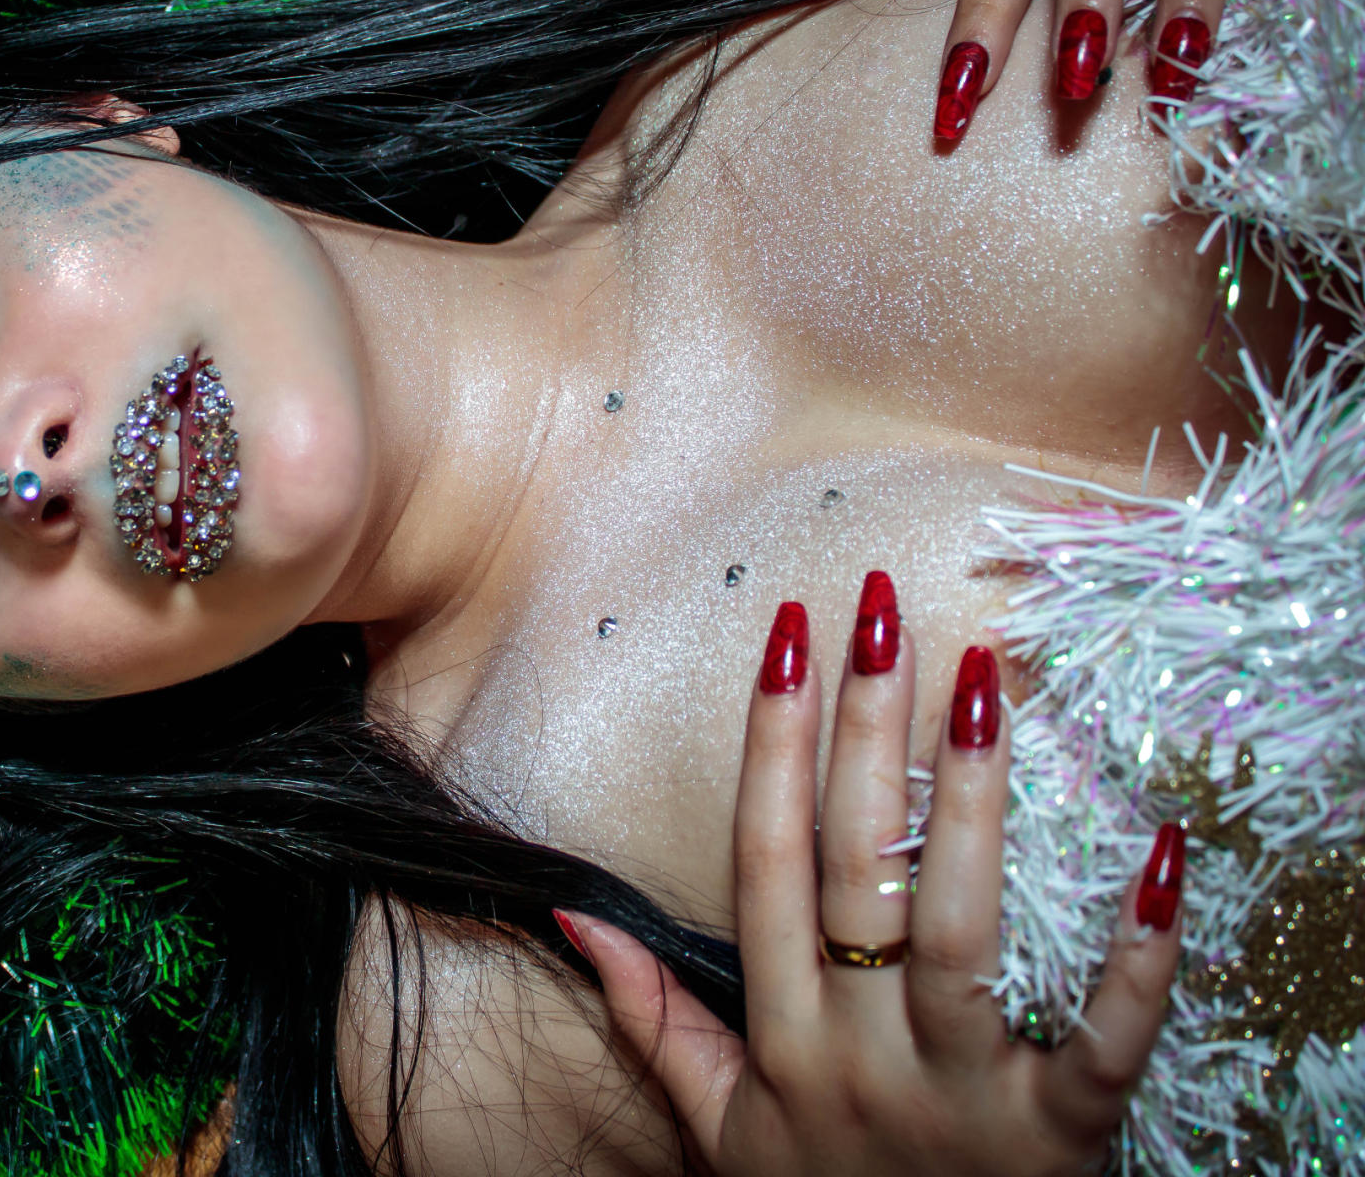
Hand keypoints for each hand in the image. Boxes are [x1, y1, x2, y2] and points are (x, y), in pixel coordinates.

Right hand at [556, 577, 1187, 1176]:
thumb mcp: (718, 1128)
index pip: (765, 867)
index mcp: (780, 1041)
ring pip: (958, 932)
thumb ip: (651, 1020)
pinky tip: (1159, 857)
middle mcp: (860, 1058)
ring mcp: (961, 1098)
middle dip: (863, 731)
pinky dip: (1136, 958)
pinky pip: (1102, 1043)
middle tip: (881, 613)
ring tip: (984, 681)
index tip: (787, 639)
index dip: (770, 747)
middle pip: (854, 872)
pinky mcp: (1062, 1141)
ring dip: (969, 800)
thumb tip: (576, 919)